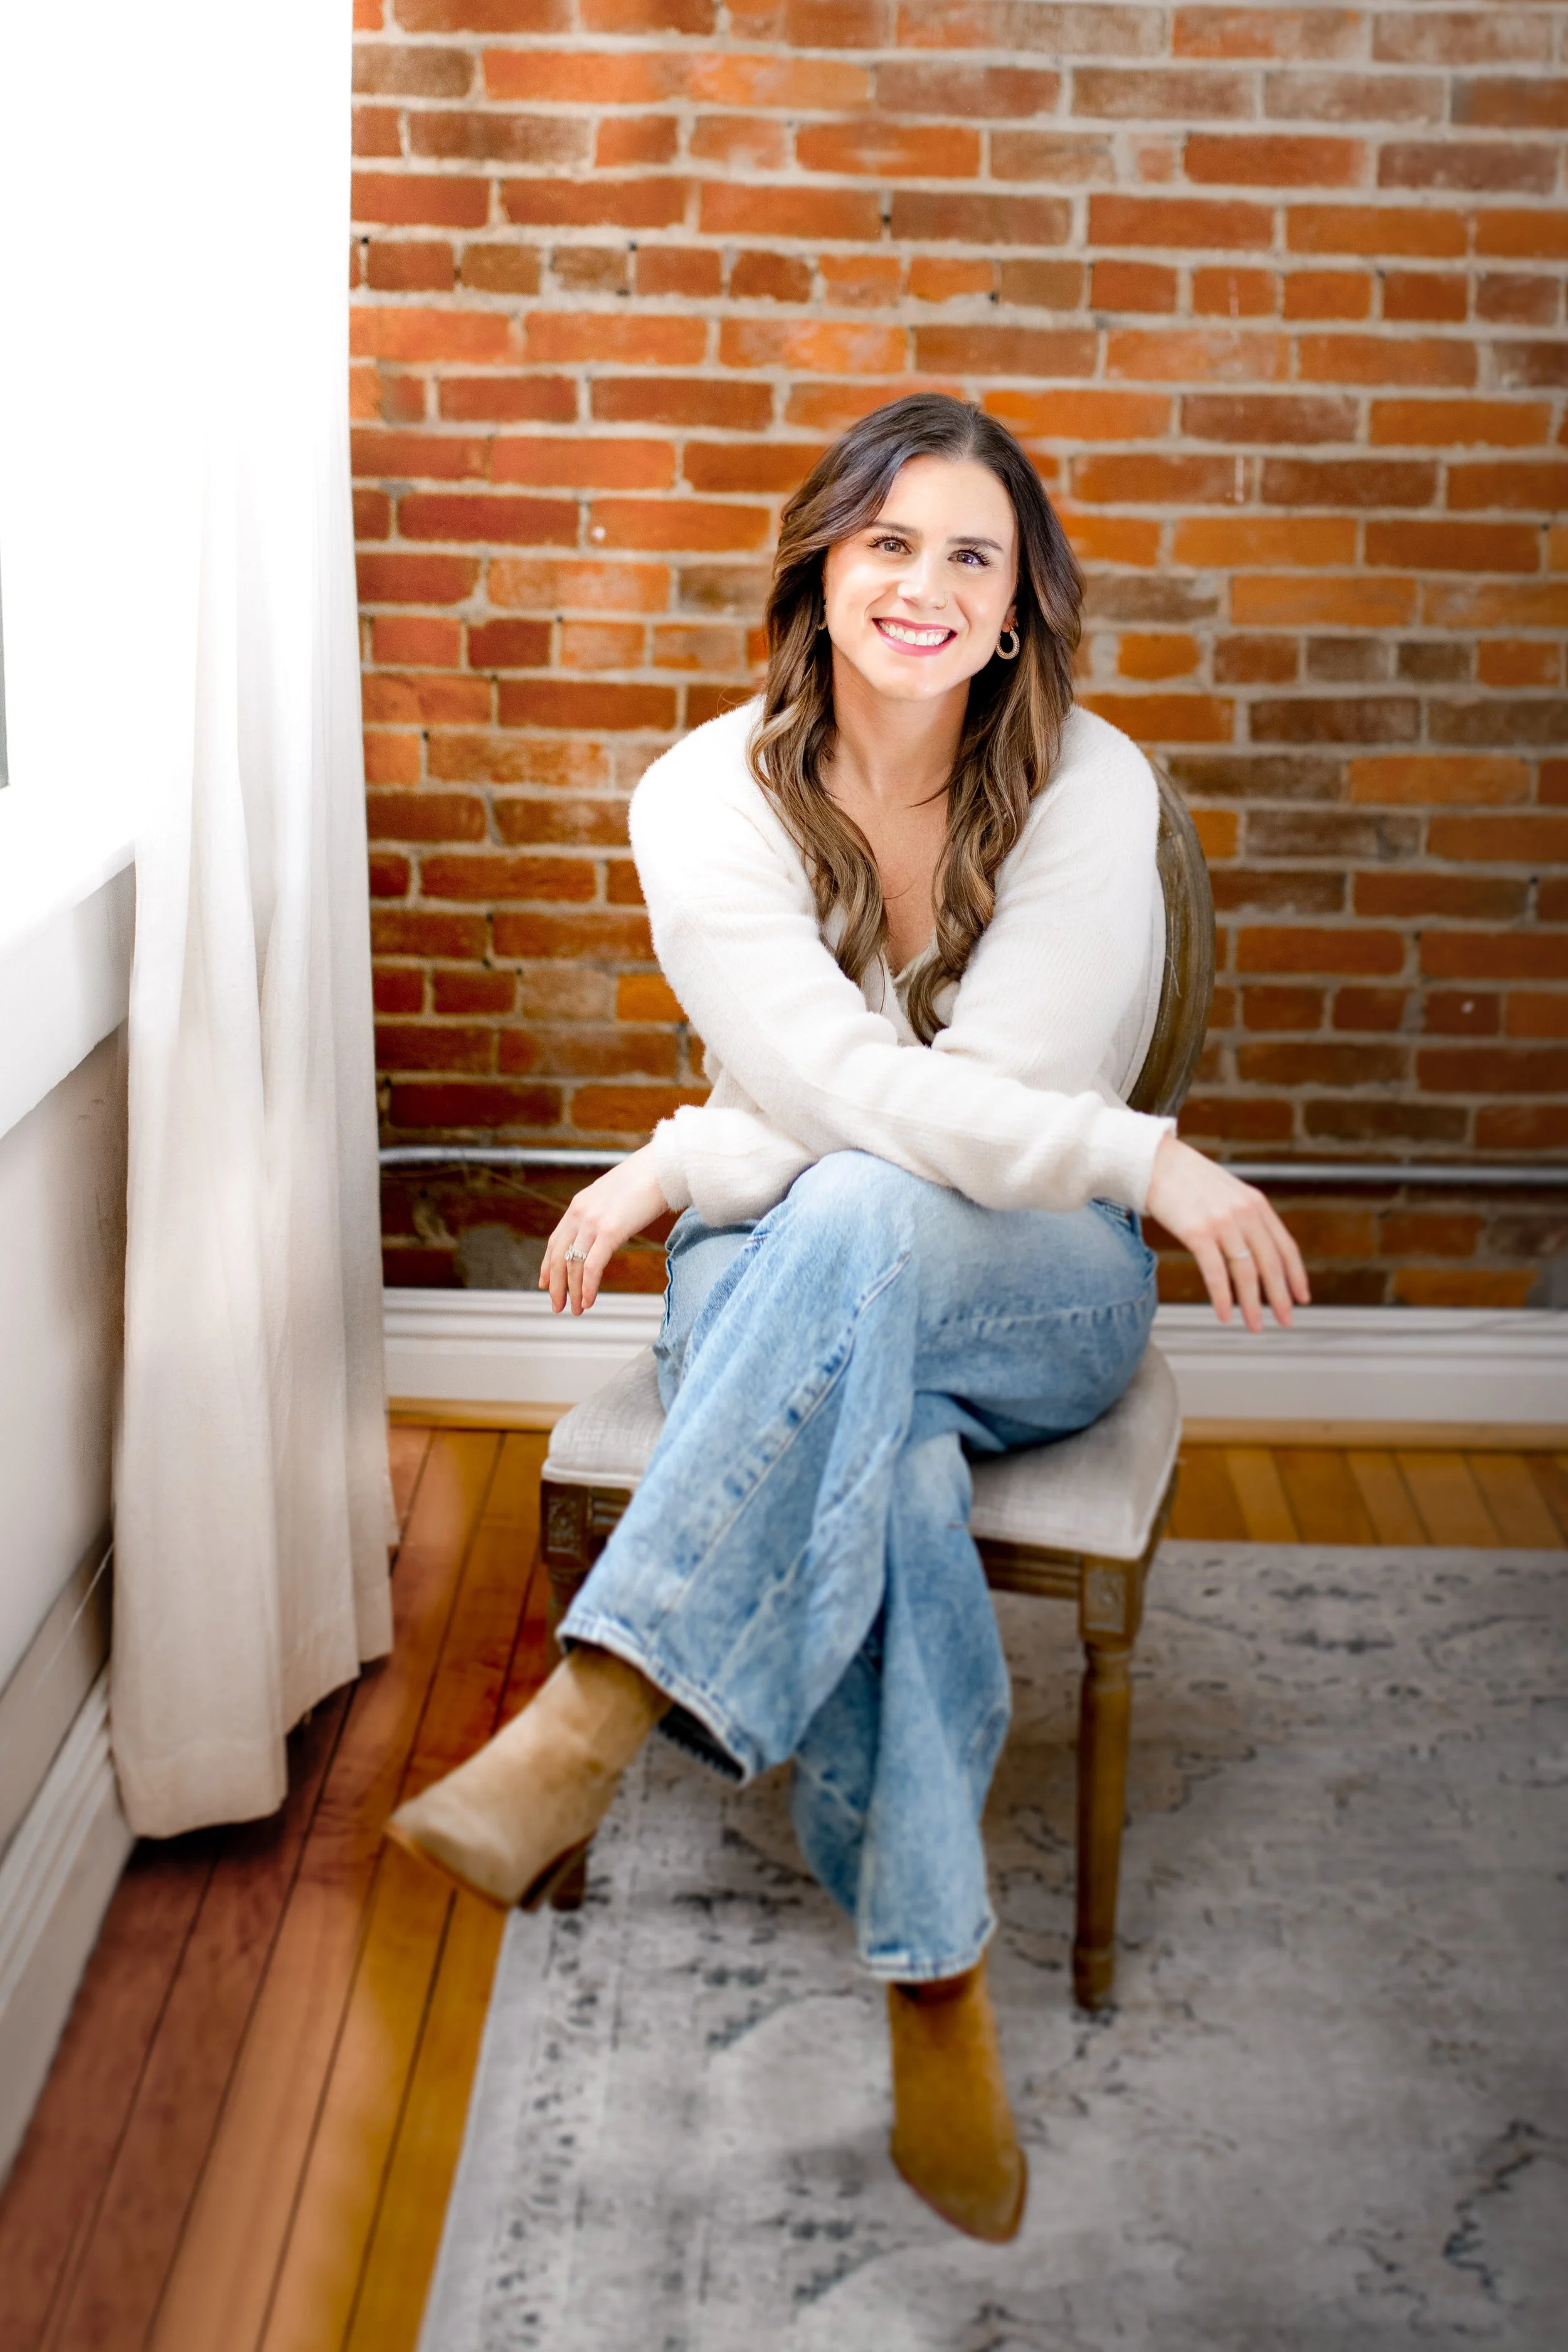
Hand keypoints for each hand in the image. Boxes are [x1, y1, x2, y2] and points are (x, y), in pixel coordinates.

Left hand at [538, 1144, 670, 1315]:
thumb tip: (608, 1230)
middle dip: (556, 1285)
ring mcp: (593, 1222)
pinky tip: (588, 1300)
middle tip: (557, 1306)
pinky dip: (588, 1287)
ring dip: (573, 1291)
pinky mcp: (609, 1231)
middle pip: (559, 1256)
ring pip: (573, 1265)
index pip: (556, 1240)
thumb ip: (605, 1213)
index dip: (548, 1265)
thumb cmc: (648, 1180)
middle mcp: (580, 1213)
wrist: (664, 1166)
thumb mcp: (616, 1196)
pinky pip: (592, 1266)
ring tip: (575, 1309)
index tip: (545, 1283)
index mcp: (580, 1205)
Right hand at [1144, 1135, 1309, 1332]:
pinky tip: (1224, 1314)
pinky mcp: (1197, 1232)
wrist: (1154, 1162)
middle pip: (1271, 1263)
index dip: (1296, 1275)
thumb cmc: (1187, 1180)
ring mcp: (1222, 1222)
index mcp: (1256, 1203)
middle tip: (1286, 1321)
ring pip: (1246, 1272)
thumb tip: (1255, 1251)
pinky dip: (1222, 1297)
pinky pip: (1216, 1272)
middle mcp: (1245, 1212)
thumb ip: (1245, 1217)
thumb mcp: (1228, 1193)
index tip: (1302, 1298)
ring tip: (1254, 1325)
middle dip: (1281, 1297)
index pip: (1286, 1246)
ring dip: (1252, 1304)